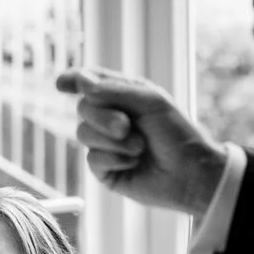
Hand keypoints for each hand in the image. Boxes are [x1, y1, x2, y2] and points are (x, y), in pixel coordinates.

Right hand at [54, 67, 227, 216]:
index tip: (61, 84)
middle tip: (127, 125)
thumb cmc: (177, 133)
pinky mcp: (106, 171)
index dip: (73, 80)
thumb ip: (113, 89)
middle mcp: (111, 118)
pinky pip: (92, 159)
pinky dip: (114, 158)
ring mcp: (107, 145)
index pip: (90, 83)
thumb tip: (80, 81)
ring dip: (113, 140)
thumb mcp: (149, 101)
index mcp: (123, 96)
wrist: (192, 172)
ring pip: (83, 134)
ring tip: (140, 147)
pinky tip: (134, 162)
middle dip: (103, 116)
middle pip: (82, 108)